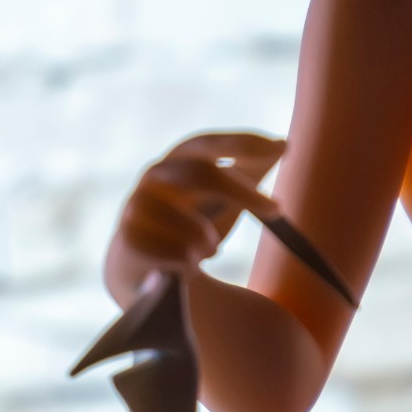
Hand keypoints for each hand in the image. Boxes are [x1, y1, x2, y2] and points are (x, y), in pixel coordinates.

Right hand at [112, 131, 285, 287]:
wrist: (141, 269)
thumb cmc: (187, 224)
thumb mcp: (219, 196)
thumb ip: (248, 170)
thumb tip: (283, 143)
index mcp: (176, 161)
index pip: (207, 143)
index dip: (242, 142)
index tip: (283, 148)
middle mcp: (154, 177)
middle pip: (202, 174)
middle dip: (244, 193)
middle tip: (277, 209)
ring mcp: (136, 206)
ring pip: (192, 225)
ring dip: (210, 241)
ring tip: (209, 250)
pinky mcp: (128, 240)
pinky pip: (177, 254)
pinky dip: (191, 262)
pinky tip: (188, 265)